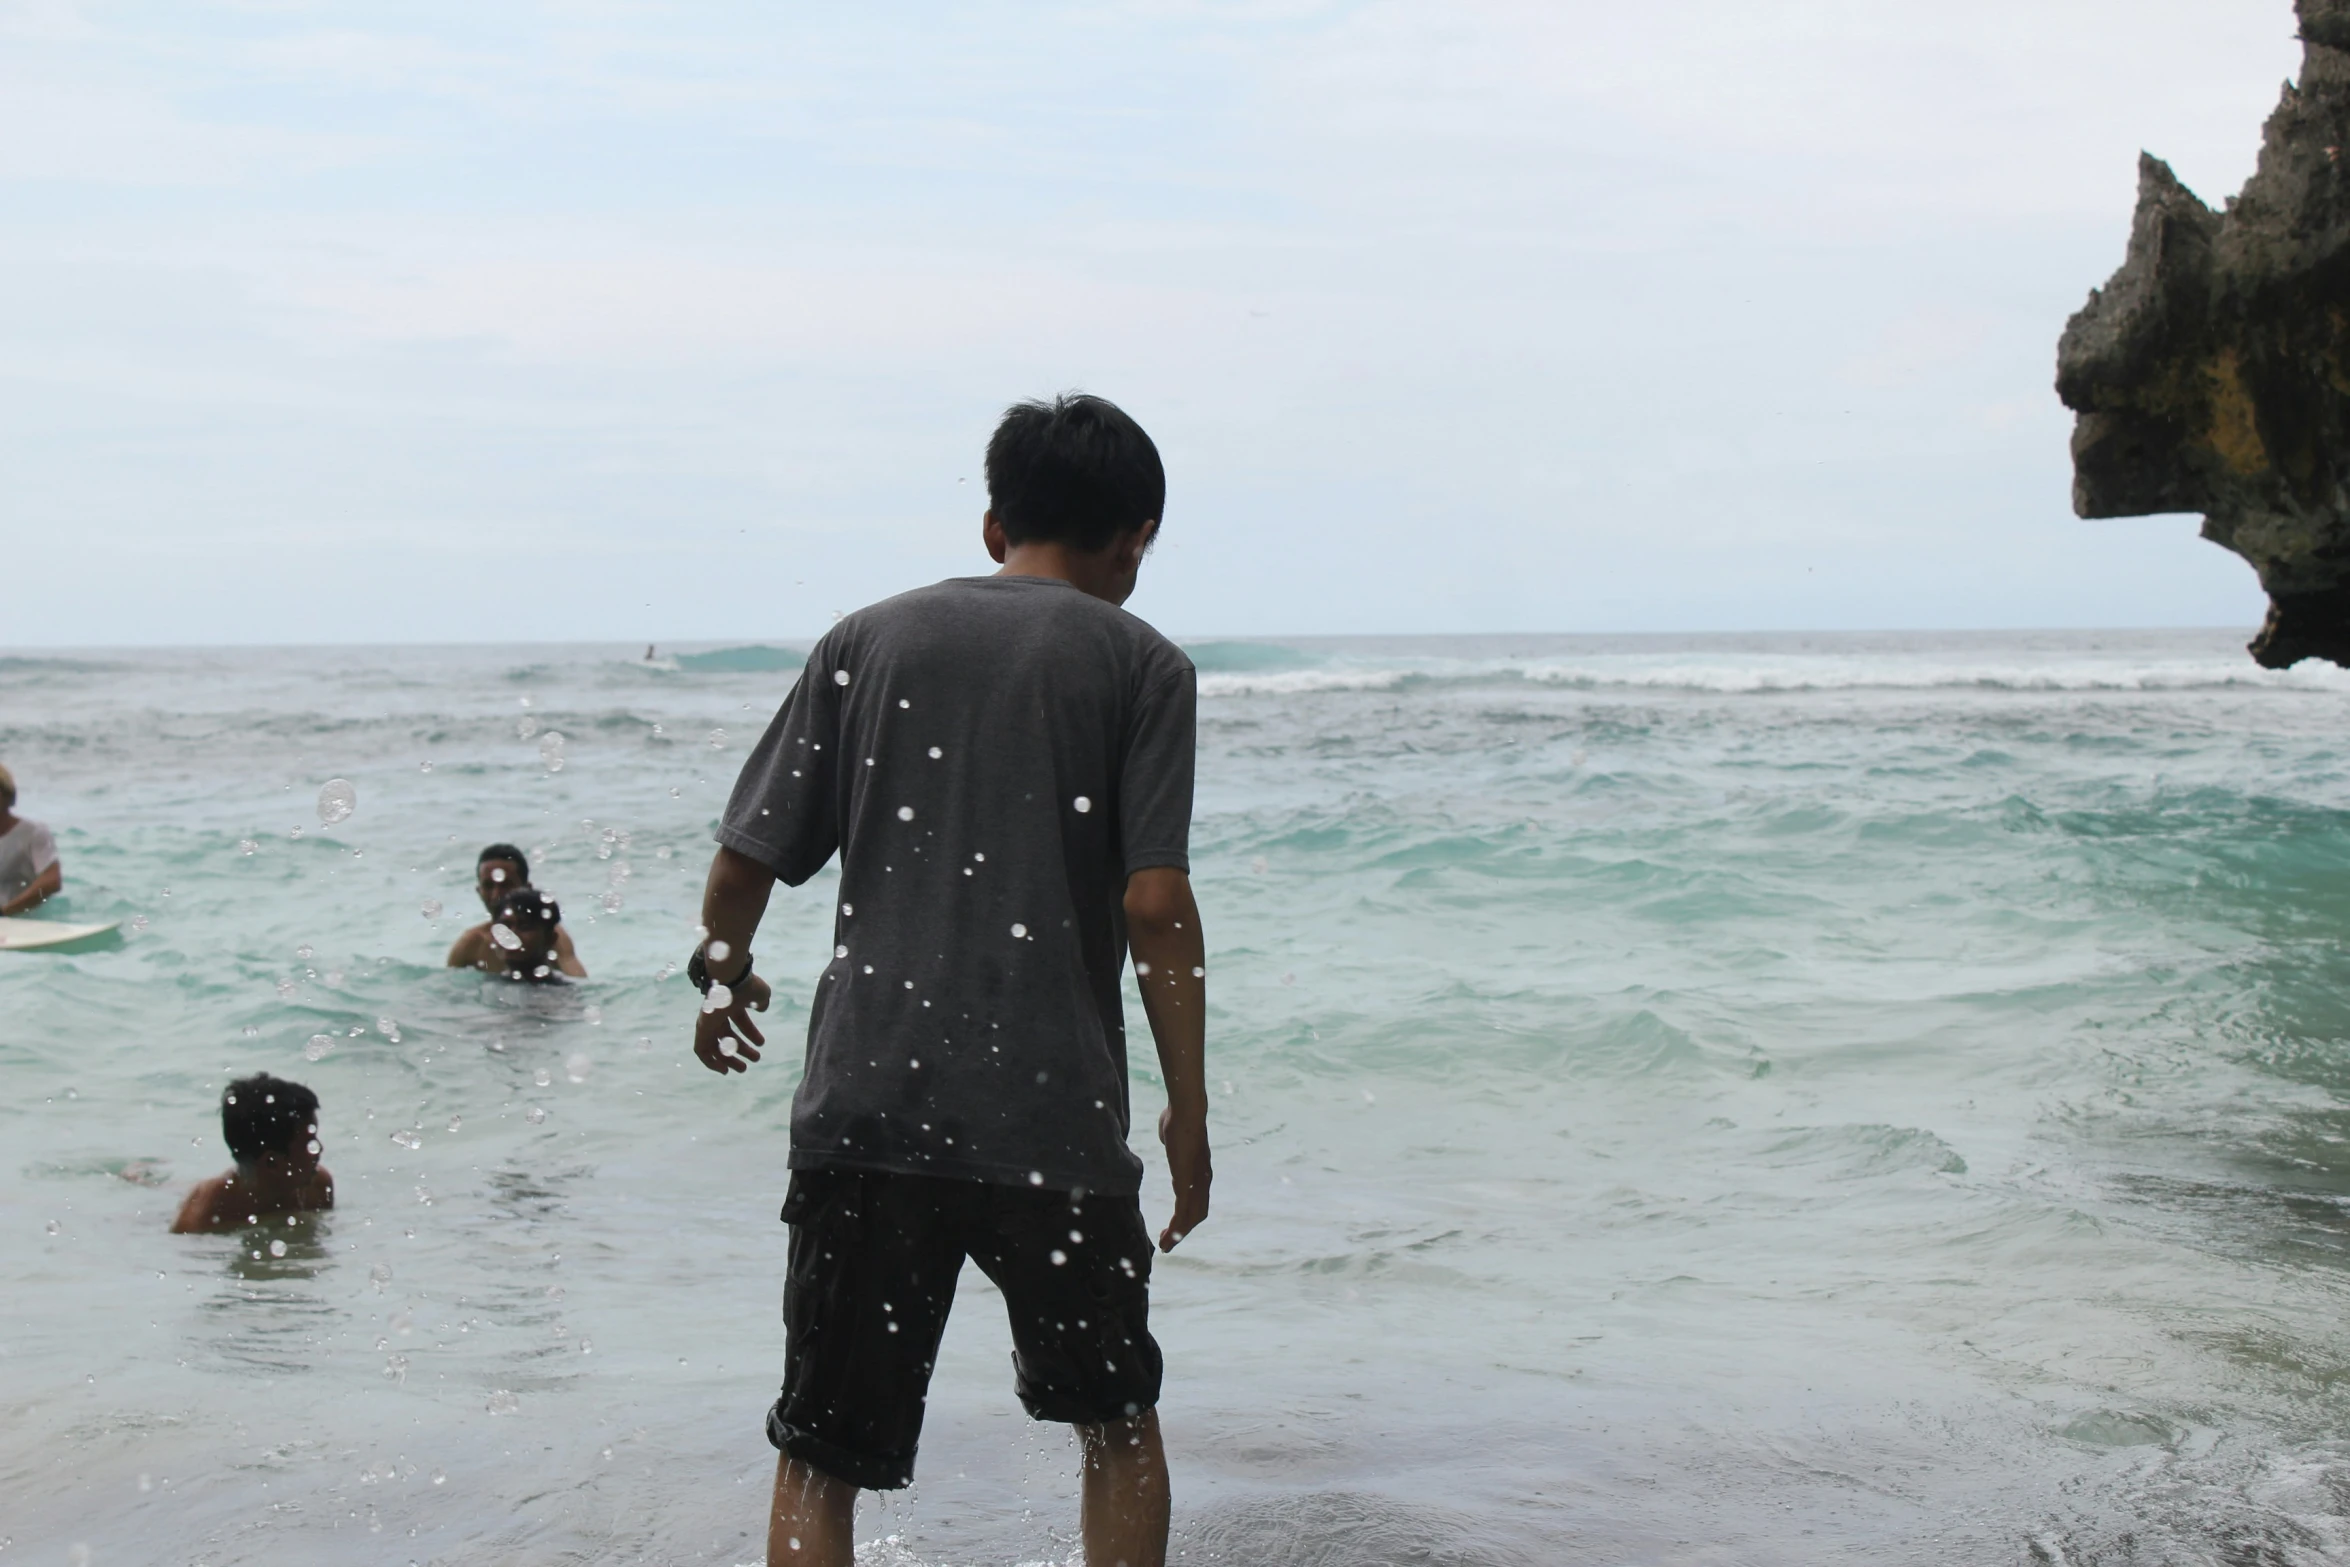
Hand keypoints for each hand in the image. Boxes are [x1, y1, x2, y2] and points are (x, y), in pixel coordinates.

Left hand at [693, 971, 771, 1074]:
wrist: (730, 979)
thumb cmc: (747, 986)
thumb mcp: (761, 994)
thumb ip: (762, 1002)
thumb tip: (762, 1007)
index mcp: (732, 1004)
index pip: (740, 1022)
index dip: (750, 1034)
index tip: (760, 1044)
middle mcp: (718, 1013)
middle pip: (728, 1036)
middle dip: (742, 1049)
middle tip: (755, 1059)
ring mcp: (708, 1021)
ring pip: (716, 1046)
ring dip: (729, 1059)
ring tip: (743, 1068)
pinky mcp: (701, 1029)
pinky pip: (701, 1050)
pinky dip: (710, 1062)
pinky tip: (723, 1070)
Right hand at [1156, 1105, 1210, 1250]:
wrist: (1185, 1112)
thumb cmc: (1177, 1119)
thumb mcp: (1173, 1137)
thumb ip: (1172, 1143)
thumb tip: (1167, 1136)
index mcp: (1200, 1172)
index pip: (1196, 1201)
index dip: (1186, 1216)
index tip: (1173, 1225)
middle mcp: (1203, 1181)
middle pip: (1197, 1214)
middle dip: (1182, 1231)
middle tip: (1167, 1243)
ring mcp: (1196, 1182)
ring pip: (1191, 1217)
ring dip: (1178, 1234)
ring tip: (1165, 1246)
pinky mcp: (1187, 1182)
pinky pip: (1183, 1210)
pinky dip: (1177, 1226)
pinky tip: (1168, 1235)